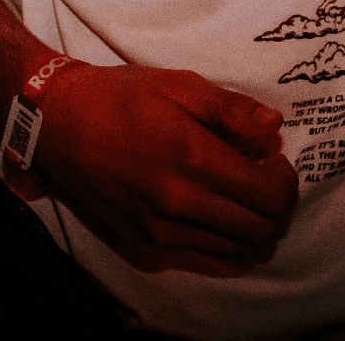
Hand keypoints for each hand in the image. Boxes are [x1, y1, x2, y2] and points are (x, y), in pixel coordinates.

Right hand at [16, 63, 298, 276]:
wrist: (59, 124)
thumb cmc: (122, 98)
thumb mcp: (180, 85)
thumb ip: (232, 109)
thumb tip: (275, 128)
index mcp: (194, 158)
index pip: (270, 195)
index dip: (286, 180)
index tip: (274, 160)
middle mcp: (180, 204)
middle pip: (261, 230)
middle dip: (277, 207)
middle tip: (266, 179)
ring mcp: (161, 232)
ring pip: (238, 251)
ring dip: (254, 228)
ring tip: (242, 196)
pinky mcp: (145, 246)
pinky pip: (206, 259)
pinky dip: (225, 243)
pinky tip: (216, 214)